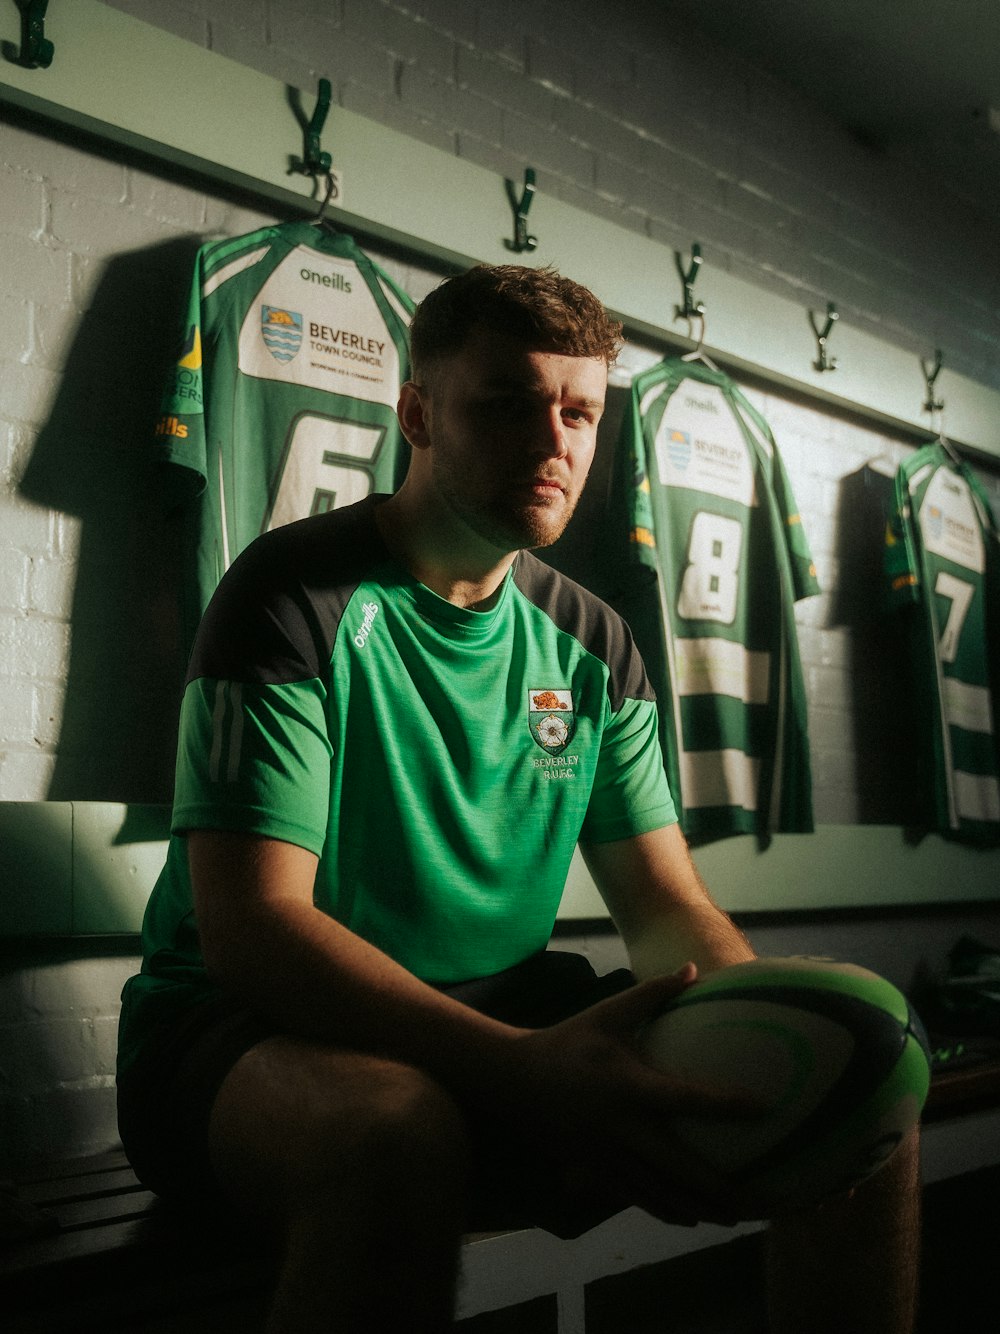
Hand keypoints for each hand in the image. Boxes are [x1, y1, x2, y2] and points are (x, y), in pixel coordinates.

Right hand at [484, 964, 764, 1228]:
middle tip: (755, 1199)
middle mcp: (622, 1126)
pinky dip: (667, 1210)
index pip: (685, 1098)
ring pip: (660, 1192)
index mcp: (628, 1085)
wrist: (515, 1081)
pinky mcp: (597, 1169)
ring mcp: (608, 1155)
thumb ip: (653, 993)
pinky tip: (691, 1217)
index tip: (763, 1107)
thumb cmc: (569, 1042)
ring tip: (734, 1217)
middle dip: (717, 1187)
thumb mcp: (608, 1013)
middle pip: (678, 1166)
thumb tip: (694, 968)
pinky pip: (637, 1196)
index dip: (725, 1104)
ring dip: (698, 1207)